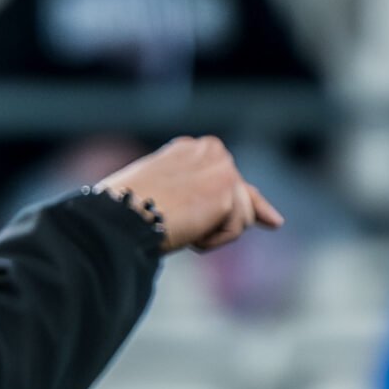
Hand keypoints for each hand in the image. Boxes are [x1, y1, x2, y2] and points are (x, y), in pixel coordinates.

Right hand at [100, 135, 282, 253]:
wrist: (118, 219)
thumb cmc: (129, 213)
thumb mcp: (167, 195)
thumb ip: (202, 196)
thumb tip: (251, 214)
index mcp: (191, 148)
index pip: (226, 177)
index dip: (236, 202)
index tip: (270, 219)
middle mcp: (211, 150)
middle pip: (240, 198)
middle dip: (223, 219)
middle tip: (186, 226)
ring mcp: (221, 169)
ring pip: (241, 215)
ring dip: (214, 232)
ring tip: (178, 226)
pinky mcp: (226, 194)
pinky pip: (234, 230)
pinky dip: (212, 240)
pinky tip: (186, 232)